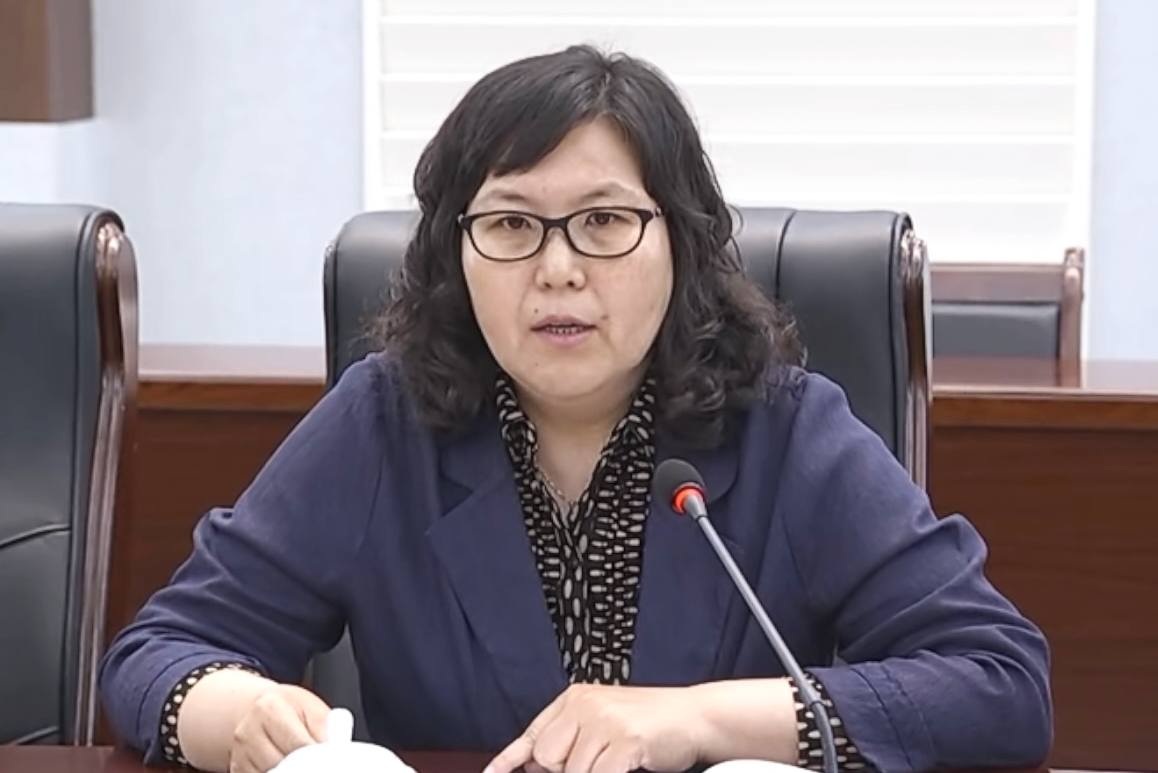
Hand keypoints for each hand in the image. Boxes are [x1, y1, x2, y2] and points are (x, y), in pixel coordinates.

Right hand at [228, 683, 331, 772]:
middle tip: (318, 764)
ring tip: (304, 764)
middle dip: (304, 768)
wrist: (259, 710)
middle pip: (281, 764)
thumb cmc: (290, 709)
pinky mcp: (238, 768)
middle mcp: (249, 731)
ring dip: (288, 772)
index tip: (329, 761)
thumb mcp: (313, 709)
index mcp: (270, 709)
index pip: (297, 744)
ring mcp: (240, 752)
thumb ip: (326, 729)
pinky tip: (287, 768)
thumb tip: (335, 748)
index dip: (316, 757)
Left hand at [486, 684, 704, 772]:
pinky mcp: (625, 739)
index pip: (533, 734)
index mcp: (575, 698)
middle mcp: (585, 705)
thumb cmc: (651, 724)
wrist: (695, 716)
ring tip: (615, 763)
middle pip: (547, 758)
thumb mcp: (604, 722)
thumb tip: (532, 764)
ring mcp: (605, 720)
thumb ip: (570, 739)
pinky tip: (622, 768)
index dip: (509, 759)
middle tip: (594, 766)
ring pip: (572, 771)